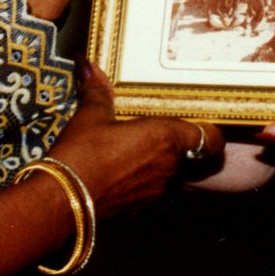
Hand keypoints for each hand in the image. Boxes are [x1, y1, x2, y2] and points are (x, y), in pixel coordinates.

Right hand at [49, 62, 223, 218]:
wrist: (63, 202)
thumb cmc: (84, 153)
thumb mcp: (90, 116)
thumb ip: (97, 91)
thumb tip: (88, 64)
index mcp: (166, 138)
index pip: (211, 137)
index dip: (211, 131)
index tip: (204, 123)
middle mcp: (169, 167)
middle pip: (190, 156)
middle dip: (178, 145)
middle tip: (159, 132)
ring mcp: (156, 193)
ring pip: (170, 175)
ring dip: (159, 164)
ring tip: (136, 151)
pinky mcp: (140, 210)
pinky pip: (151, 191)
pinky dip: (142, 182)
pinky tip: (119, 173)